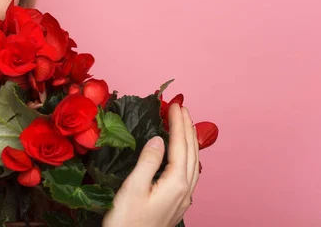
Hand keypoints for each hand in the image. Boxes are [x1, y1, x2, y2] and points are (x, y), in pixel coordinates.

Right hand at [102, 104, 199, 226]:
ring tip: (185, 125)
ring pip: (194, 164)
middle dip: (187, 128)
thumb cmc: (126, 222)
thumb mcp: (133, 188)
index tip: (175, 104)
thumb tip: (159, 138)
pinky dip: (188, 156)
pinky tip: (183, 155)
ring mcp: (183, 199)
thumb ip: (148, 161)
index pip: (181, 146)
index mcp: (176, 183)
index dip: (178, 123)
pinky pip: (189, 173)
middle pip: (192, 153)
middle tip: (182, 108)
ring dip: (190, 141)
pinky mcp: (177, 204)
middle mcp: (185, 190)